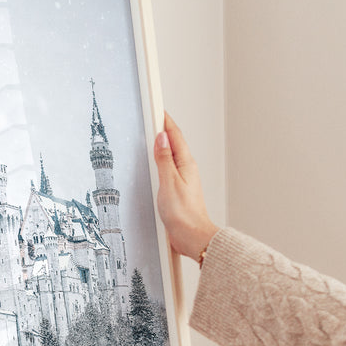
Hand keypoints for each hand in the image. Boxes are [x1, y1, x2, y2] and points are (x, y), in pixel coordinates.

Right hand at [154, 112, 219, 259]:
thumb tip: (161, 138)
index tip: (157, 108)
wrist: (192, 237)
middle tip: (153, 116)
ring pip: (171, 156)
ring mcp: (182, 180)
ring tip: (152, 135)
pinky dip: (161, 161)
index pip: (174, 135)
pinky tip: (155, 164)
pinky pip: (168, 169)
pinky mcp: (178, 191)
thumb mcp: (169, 182)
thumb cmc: (184, 214)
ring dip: (162, 145)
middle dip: (163, 129)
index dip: (165, 120)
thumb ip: (164, 159)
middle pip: (174, 143)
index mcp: (186, 164)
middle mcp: (186, 170)